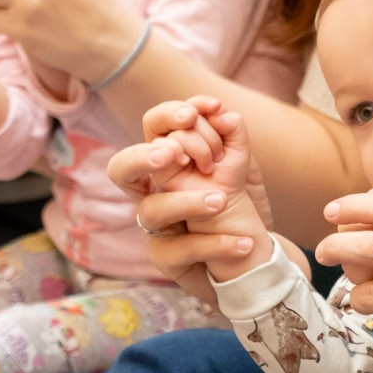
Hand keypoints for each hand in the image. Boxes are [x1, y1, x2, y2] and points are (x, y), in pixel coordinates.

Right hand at [109, 97, 289, 302]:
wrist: (250, 259)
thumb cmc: (238, 209)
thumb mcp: (242, 169)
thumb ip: (233, 141)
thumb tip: (225, 115)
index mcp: (168, 164)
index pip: (152, 130)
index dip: (167, 116)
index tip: (197, 113)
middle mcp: (154, 192)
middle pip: (121, 168)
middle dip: (141, 157)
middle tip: (174, 154)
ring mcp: (156, 226)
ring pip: (152, 211)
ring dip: (187, 202)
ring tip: (222, 200)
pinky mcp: (168, 258)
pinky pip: (181, 249)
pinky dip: (215, 244)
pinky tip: (244, 242)